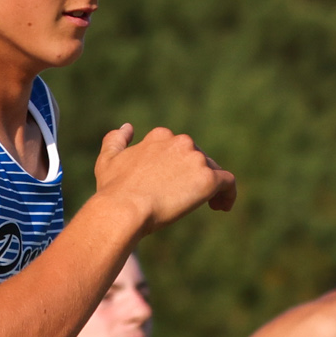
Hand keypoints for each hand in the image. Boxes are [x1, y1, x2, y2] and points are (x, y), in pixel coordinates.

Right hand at [93, 123, 236, 229]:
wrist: (124, 209)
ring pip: (213, 170)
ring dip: (212, 186)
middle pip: (198, 158)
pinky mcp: (208, 179)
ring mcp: (196, 160)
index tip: (177, 182)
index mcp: (160, 136)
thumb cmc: (113, 190)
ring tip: (211, 206)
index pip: (179, 147)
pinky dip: (228, 194)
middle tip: (192, 198)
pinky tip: (222, 207)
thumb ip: (115, 141)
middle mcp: (181, 142)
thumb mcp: (107, 161)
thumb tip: (127, 127)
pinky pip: (228, 183)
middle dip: (197, 175)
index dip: (181, 165)